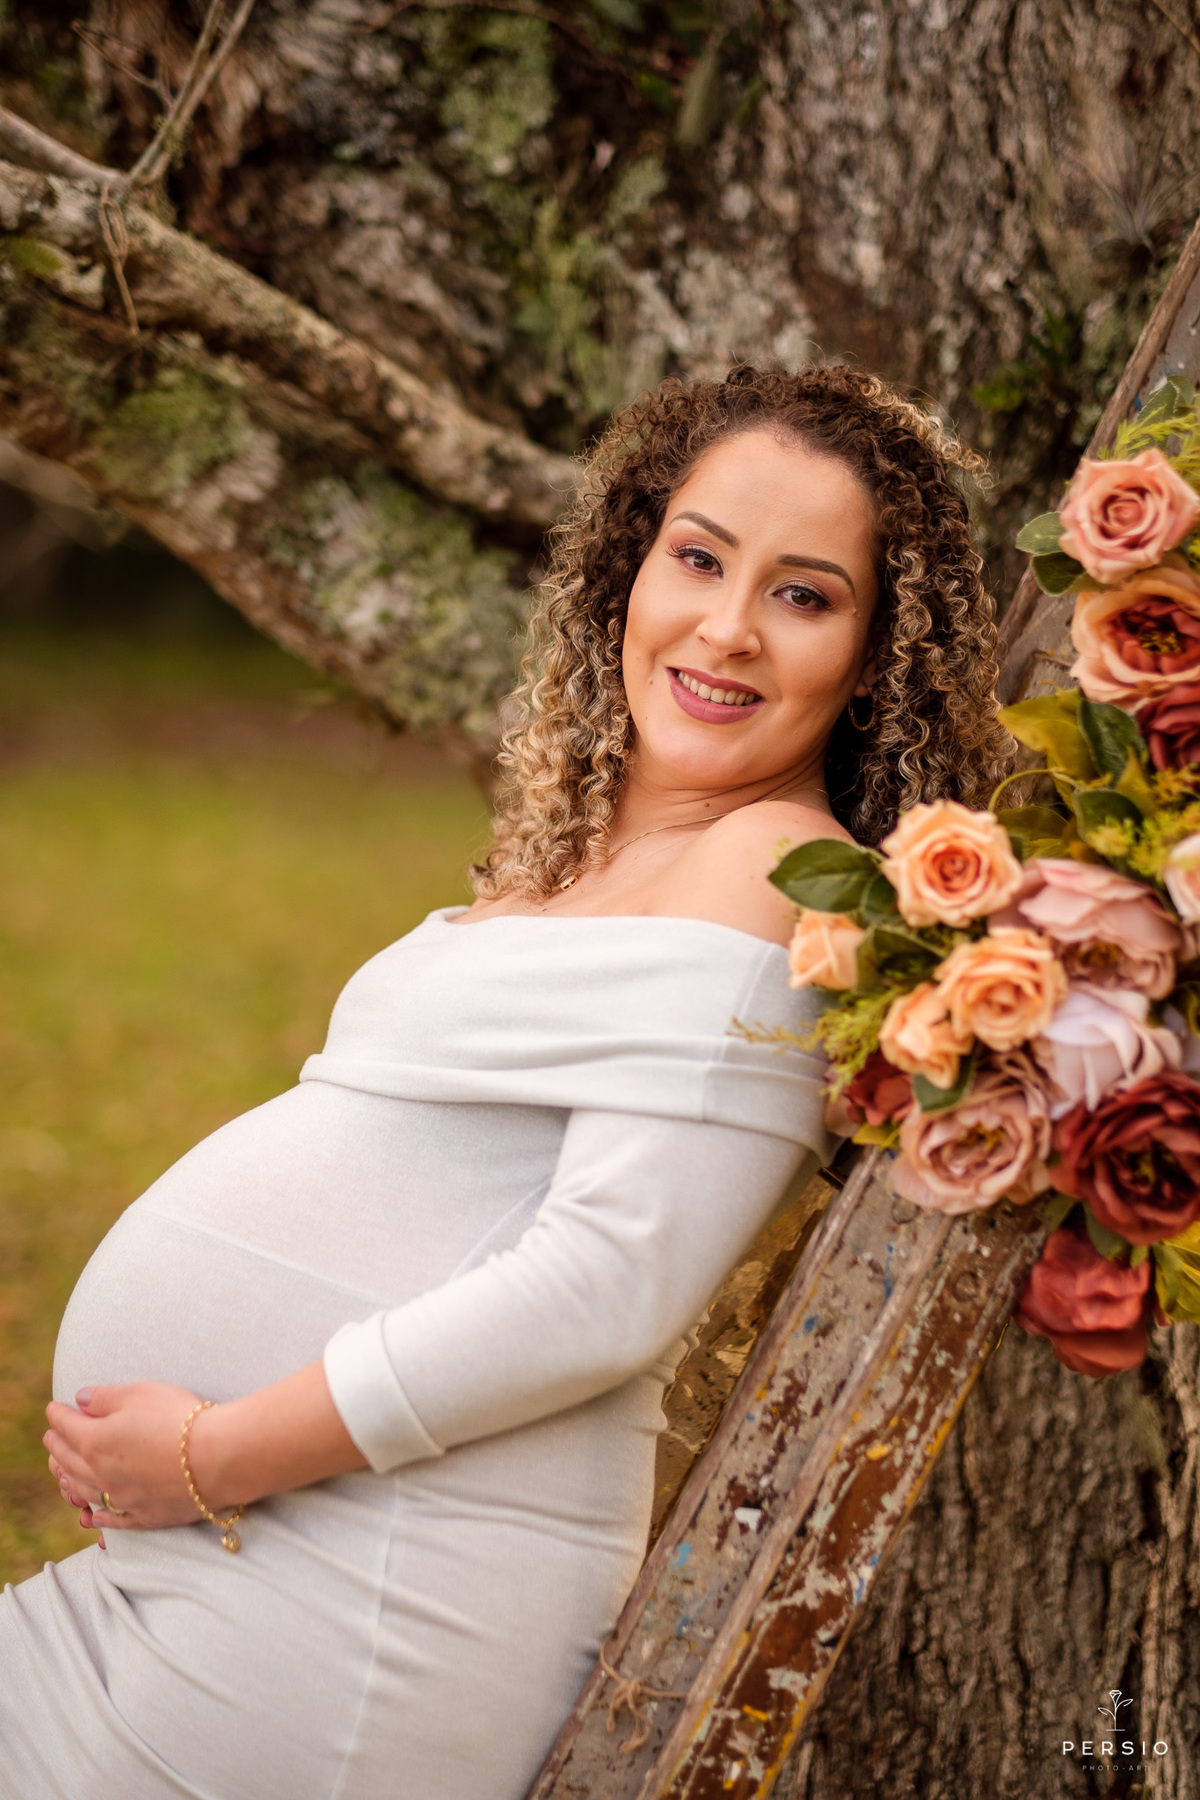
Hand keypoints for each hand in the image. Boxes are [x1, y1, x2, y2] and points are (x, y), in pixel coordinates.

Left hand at [44, 1383, 214, 1531]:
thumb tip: (79, 1400)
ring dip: (68, 1480)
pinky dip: (98, 1516)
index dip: (57, 1415)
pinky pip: (113, 1520)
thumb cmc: (178, 1419)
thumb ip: (104, 1397)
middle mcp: (101, 1474)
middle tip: (51, 1439)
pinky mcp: (145, 1516)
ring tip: (61, 1473)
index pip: (66, 1426)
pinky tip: (92, 1516)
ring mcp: (122, 1499)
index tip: (53, 1408)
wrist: (217, 1458)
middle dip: (57, 1447)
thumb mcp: (139, 1393)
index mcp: (95, 1441)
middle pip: (69, 1461)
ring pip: (84, 1492)